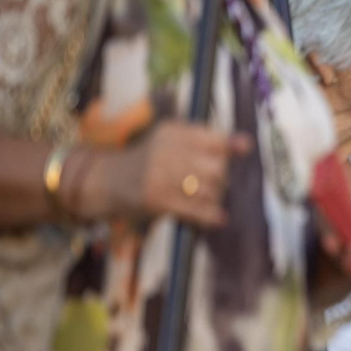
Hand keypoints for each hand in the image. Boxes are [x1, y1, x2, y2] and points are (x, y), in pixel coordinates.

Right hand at [72, 121, 251, 227]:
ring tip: (207, 200)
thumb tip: (246, 144)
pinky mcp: (157, 200)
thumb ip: (203, 141)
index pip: (212, 138)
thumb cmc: (146, 161)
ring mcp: (161, 176)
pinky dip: (211, 216)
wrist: (103, 180)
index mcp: (173, 132)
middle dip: (221, 179)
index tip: (245, 147)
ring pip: (209, 190)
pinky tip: (218, 218)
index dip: (230, 145)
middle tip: (213, 184)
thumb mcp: (168, 140)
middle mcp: (167, 151)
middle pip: (217, 168)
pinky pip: (196, 210)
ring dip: (215, 198)